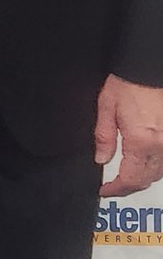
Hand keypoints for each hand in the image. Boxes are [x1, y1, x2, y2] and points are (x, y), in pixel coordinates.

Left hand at [95, 73, 162, 196]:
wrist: (148, 68)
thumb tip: (101, 159)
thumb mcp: (106, 106)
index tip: (104, 191)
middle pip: (147, 179)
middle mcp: (160, 146)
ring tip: (124, 175)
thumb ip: (104, 136)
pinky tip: (141, 161)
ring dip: (143, 177)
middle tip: (112, 185)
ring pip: (159, 172)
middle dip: (129, 186)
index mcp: (141, 140)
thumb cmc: (127, 82)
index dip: (117, 189)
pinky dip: (154, 166)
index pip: (130, 178)